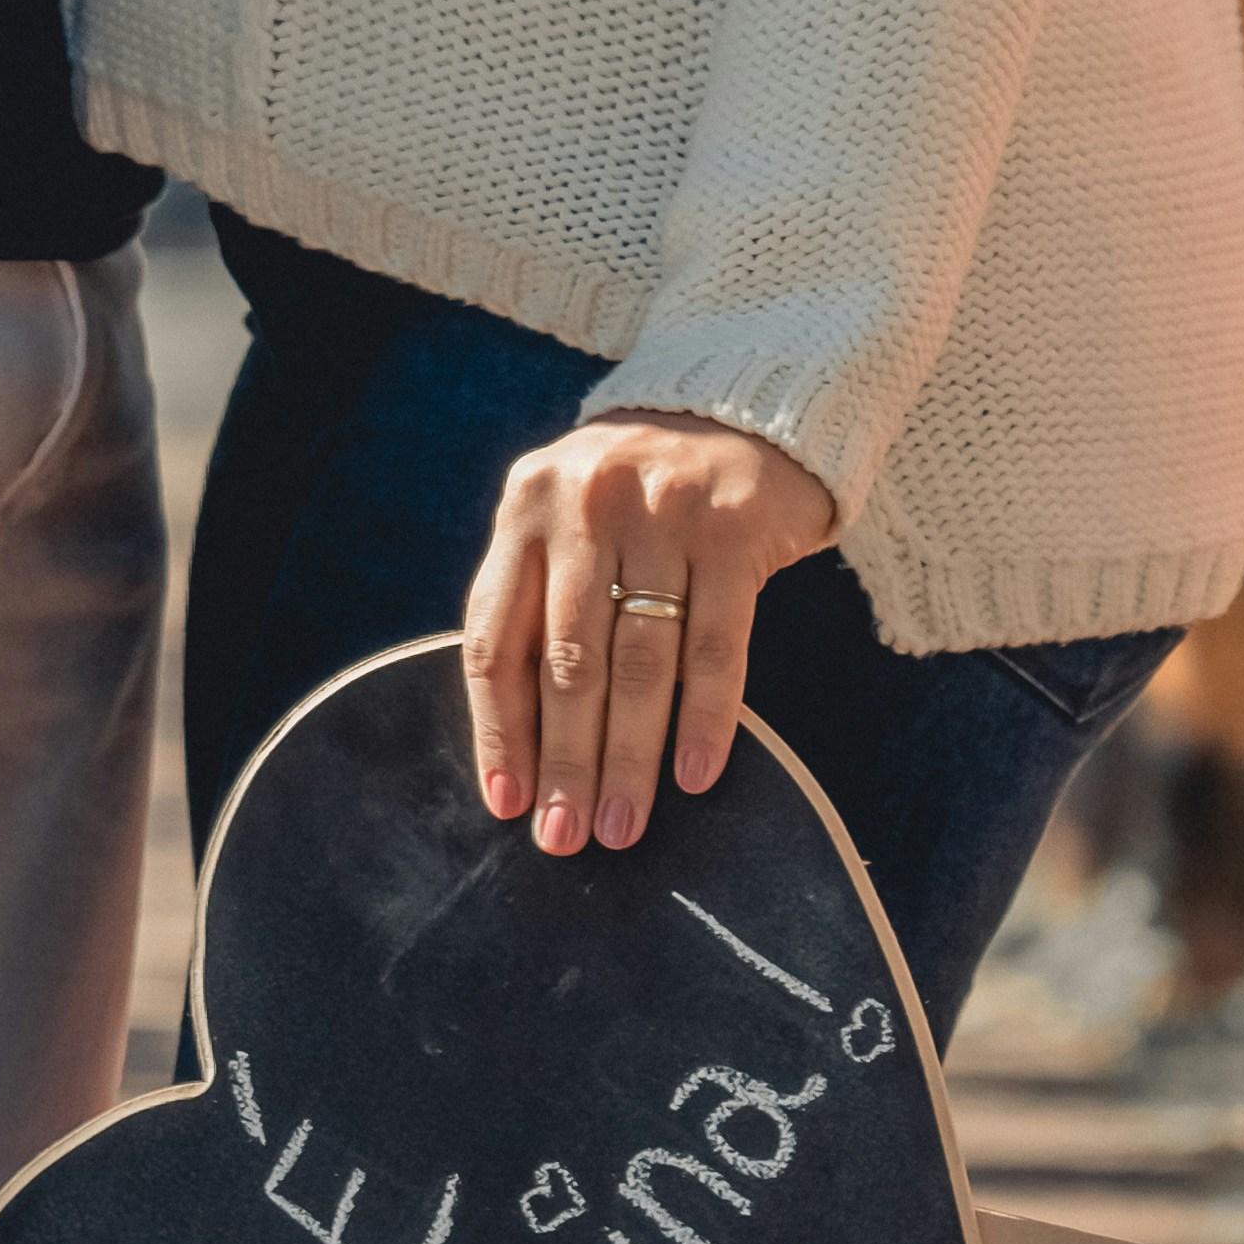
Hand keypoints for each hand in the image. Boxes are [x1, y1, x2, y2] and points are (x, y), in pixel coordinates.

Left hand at [461, 411, 833, 851]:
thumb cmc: (641, 496)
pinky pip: (716, 645)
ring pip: (639, 663)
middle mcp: (586, 505)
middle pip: (566, 664)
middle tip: (566, 837)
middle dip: (565, 763)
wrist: (746, 406)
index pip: (497, 640)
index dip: (499, 729)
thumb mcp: (570, 524)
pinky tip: (693, 776)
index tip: (507, 802)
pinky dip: (704, 718)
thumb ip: (539, 603)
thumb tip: (521, 744)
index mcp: (526, 511)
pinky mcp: (734, 527)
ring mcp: (662, 512)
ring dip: (629, 758)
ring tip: (625, 825)